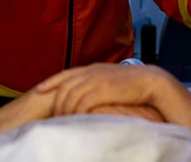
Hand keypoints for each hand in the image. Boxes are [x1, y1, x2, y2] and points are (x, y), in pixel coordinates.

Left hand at [36, 63, 175, 116]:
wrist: (152, 81)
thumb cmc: (134, 84)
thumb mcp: (112, 78)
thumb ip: (98, 81)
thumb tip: (88, 92)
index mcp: (93, 68)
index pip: (65, 73)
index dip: (51, 81)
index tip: (39, 89)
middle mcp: (92, 71)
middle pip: (64, 86)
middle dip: (56, 102)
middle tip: (54, 116)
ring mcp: (97, 79)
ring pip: (70, 96)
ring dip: (65, 110)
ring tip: (64, 121)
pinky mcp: (103, 90)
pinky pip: (82, 103)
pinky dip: (76, 113)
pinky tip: (76, 120)